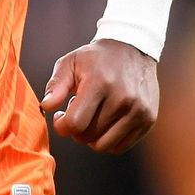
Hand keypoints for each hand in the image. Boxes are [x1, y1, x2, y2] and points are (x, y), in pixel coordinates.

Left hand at [40, 39, 158, 153]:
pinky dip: (108, 139)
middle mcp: (122, 99)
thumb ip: (56, 85)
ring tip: (93, 115)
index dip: (61, 125)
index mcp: (99, 83)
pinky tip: (105, 121)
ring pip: (103, 146)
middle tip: (80, 110)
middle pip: (88, 136)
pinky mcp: (148, 119)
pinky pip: (121, 146)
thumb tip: (46, 107)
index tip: (60, 116)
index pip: (75, 123)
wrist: (132, 48)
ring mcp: (138, 111)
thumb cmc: (95, 58)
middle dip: (76, 128)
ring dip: (92, 136)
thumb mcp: (70, 62)